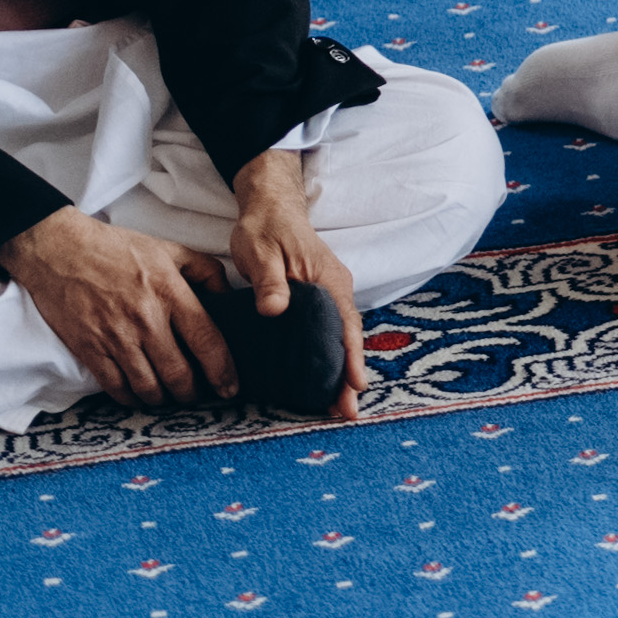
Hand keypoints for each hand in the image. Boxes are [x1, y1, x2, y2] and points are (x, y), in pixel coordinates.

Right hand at [0, 206, 234, 408]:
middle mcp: (146, 319)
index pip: (206, 340)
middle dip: (192, 393)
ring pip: (148, 386)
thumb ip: (205, 270)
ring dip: (163, 399)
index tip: (230, 388)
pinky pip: (115, 386)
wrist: (60, 251)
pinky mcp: (89, 349)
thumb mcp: (170, 250)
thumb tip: (227, 295)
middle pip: (178, 373)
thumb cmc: (117, 249)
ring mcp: (115, 337)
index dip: (222, 370)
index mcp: (170, 293)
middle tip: (198, 396)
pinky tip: (139, 396)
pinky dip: (131, 398)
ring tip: (170, 397)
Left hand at [225, 149, 362, 416]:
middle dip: (349, 375)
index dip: (351, 359)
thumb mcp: (262, 251)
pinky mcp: (317, 297)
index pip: (347, 326)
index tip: (355, 388)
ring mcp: (329, 294)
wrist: (270, 206)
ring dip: (340, 368)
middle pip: (348, 338)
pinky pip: (330, 330)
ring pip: (341, 336)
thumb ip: (270, 281)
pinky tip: (320, 374)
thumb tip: (274, 310)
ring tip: (337, 403)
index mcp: (328, 281)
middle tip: (347, 411)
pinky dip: (331, 354)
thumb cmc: (265, 228)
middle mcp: (335, 290)